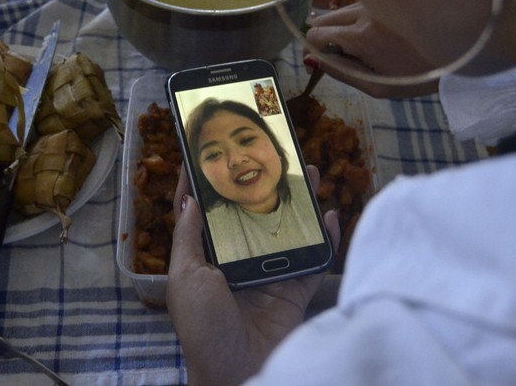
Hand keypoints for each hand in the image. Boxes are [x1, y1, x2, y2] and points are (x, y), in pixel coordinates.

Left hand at [166, 166, 339, 385]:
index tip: (212, 151)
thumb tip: (187, 199)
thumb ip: (188, 238)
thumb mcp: (185, 277)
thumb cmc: (203, 326)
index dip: (209, 183)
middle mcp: (238, 260)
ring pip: (287, 229)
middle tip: (275, 155)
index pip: (207, 212)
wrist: (236, 371)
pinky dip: (326, 239)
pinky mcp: (294, 289)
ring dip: (300, 202)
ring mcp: (269, 273)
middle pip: (253, 214)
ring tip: (309, 173)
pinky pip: (314, 259)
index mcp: (208, 257)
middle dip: (265, 184)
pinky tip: (331, 215)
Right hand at [305, 2, 438, 97]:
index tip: (321, 64)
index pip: (315, 35)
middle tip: (342, 57)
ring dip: (340, 29)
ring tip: (363, 47)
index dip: (312, 52)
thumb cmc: (417, 76)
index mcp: (361, 35)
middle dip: (324, 39)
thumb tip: (310, 59)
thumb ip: (340, 72)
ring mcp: (374, 1)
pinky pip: (355, 7)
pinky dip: (355, 21)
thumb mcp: (376, 86)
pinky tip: (375, 35)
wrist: (459, 51)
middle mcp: (364, 11)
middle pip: (322, 20)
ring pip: (338, 12)